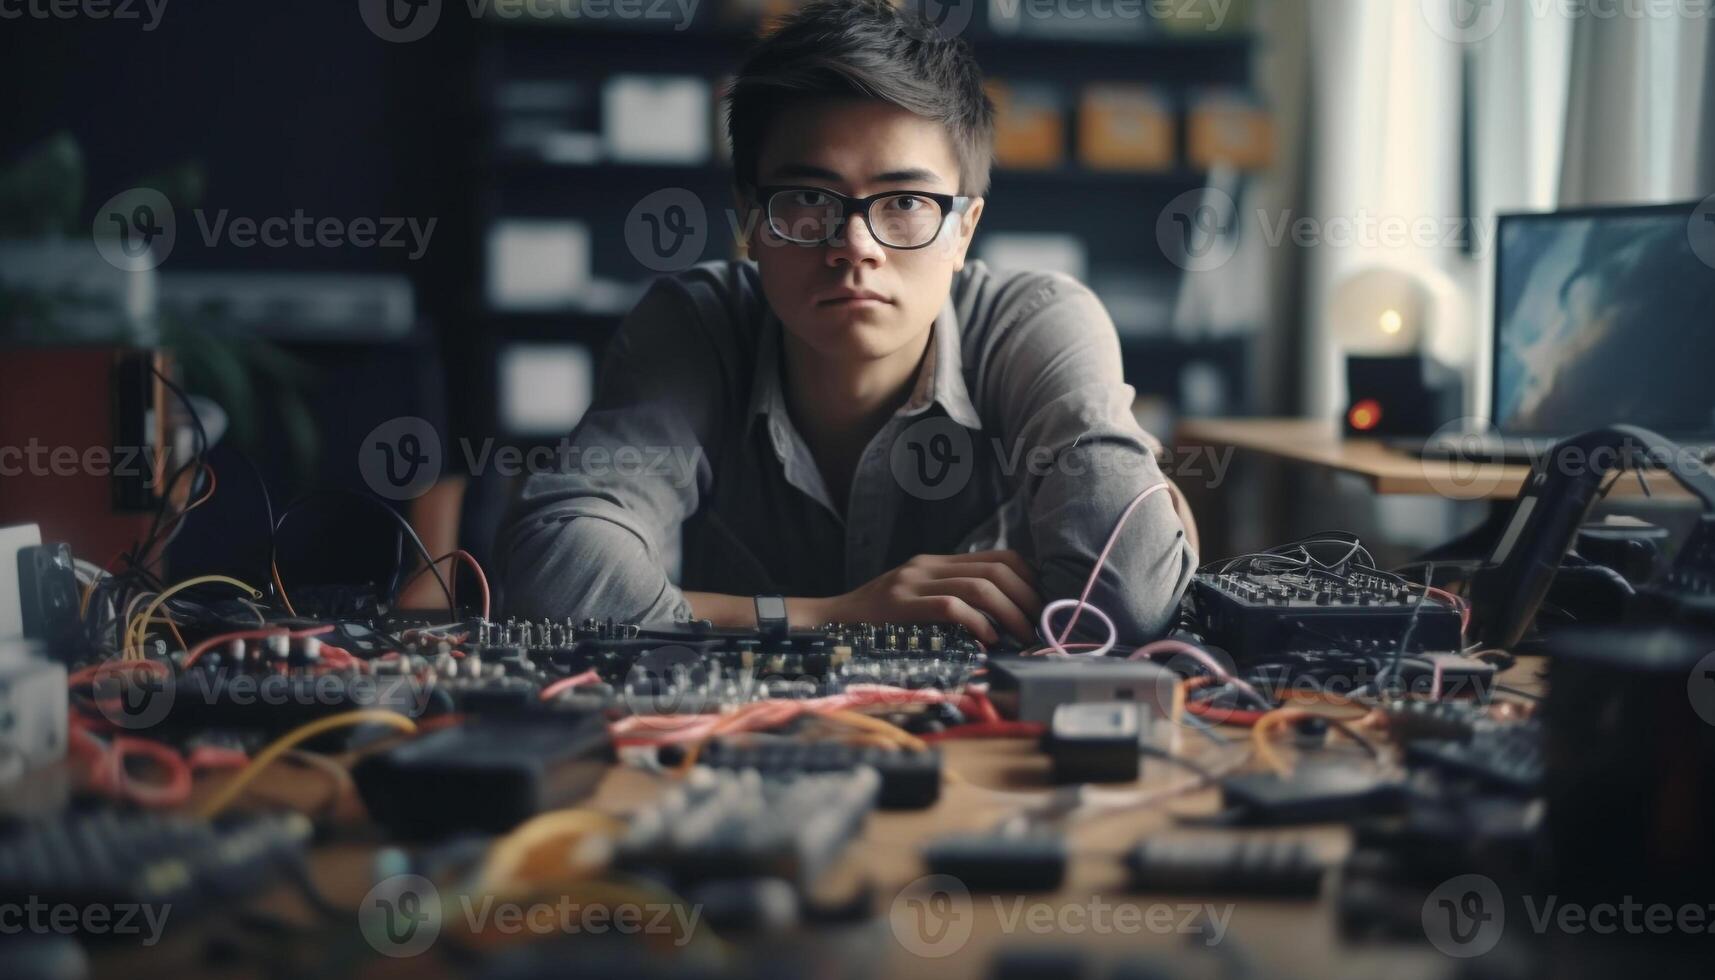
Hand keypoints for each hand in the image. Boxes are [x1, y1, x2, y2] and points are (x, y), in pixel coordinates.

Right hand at [813, 550, 1042, 644]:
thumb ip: (951, 600)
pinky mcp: (902, 604)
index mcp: (937, 562)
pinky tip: (989, 641)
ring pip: (980, 587)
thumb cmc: (877, 621)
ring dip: (1010, 614)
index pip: (1000, 557)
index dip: (1029, 580)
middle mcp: (928, 565)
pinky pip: (952, 607)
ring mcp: (914, 582)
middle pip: (997, 569)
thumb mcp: (916, 601)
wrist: (828, 622)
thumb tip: (1002, 620)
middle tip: (1039, 627)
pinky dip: (979, 624)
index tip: (1041, 607)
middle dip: (1027, 599)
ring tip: (1022, 638)